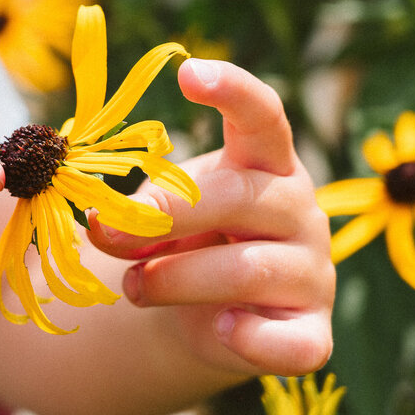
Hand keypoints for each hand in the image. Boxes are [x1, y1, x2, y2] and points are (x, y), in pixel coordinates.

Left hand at [87, 58, 334, 377]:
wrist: (207, 316)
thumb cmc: (182, 243)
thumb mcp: (152, 217)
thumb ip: (130, 214)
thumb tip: (100, 223)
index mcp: (263, 163)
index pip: (262, 116)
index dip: (232, 90)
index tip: (188, 71)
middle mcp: (299, 209)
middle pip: (235, 198)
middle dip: (160, 214)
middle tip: (101, 229)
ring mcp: (313, 273)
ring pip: (244, 270)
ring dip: (171, 278)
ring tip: (133, 286)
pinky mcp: (311, 334)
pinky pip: (287, 344)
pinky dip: (246, 338)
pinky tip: (221, 329)